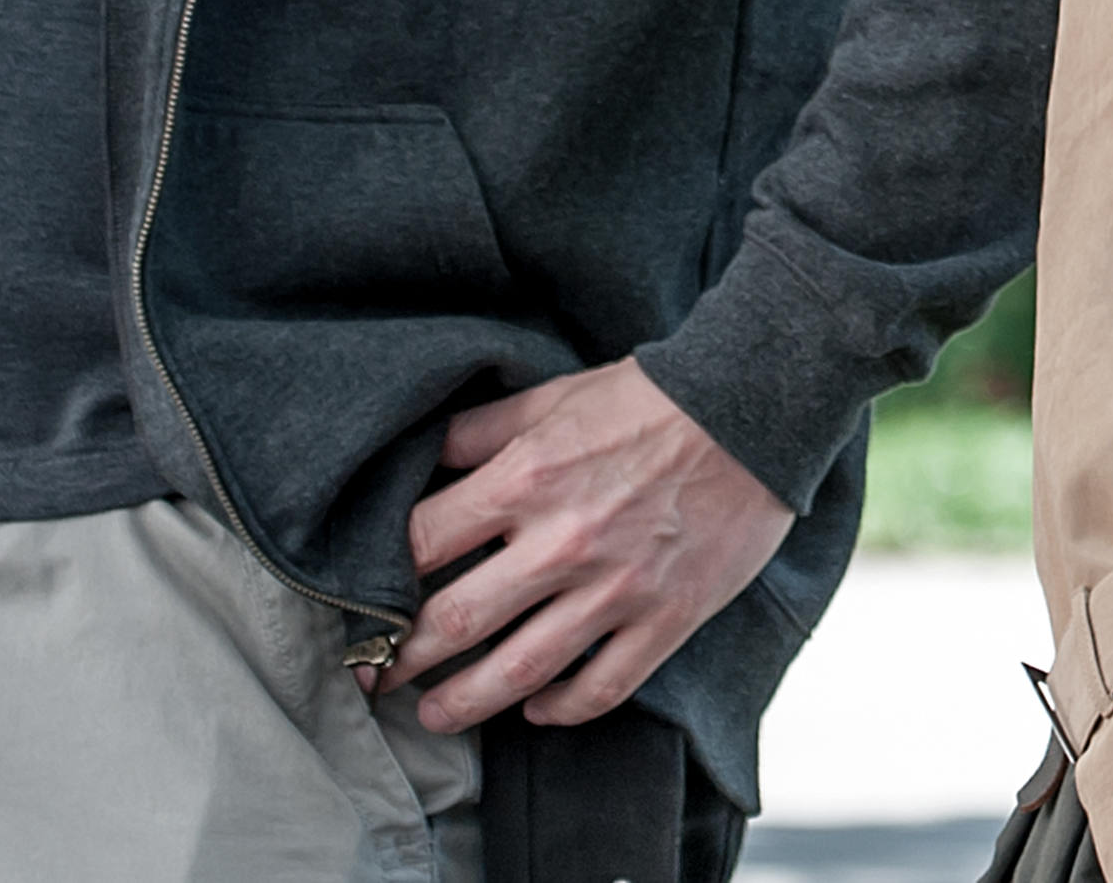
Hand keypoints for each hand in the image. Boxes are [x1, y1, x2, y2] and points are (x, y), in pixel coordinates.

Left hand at [388, 358, 793, 733]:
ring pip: (520, 671)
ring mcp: (615, 589)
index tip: (359, 607)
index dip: (375, 582)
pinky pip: (602, 687)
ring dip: (464, 703)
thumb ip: (482, 431)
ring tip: (434, 716)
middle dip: (401, 660)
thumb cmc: (648, 399)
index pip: (420, 545)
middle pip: (455, 622)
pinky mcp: (665, 619)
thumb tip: (422, 457)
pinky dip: (560, 709)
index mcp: (524, 479)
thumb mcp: (552, 396)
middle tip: (374, 680)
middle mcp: (561, 543)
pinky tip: (535, 711)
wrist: (753, 409)